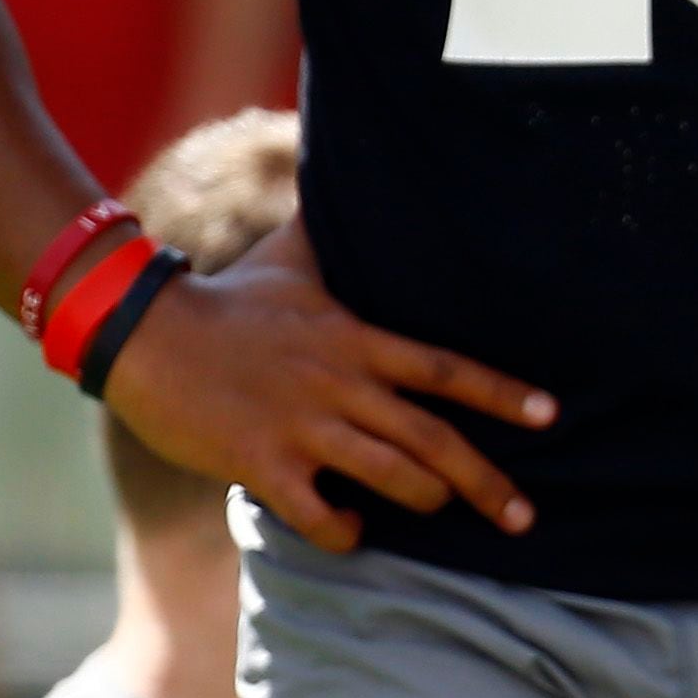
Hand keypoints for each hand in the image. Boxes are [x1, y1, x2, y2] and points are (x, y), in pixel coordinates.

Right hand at [98, 218, 557, 553]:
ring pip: (387, 474)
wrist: (146, 333)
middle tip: (525, 517)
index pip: (446, 368)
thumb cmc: (228, 297)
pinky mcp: (259, 461)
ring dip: (425, 501)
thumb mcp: (294, 257)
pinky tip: (355, 534)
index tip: (551, 416)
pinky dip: (343, 531)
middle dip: (485, 480)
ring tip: (446, 512)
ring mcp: (302, 424)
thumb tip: (347, 163)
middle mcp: (341, 383)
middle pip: (432, 437)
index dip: (502, 393)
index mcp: (357, 339)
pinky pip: (315, 511)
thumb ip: (334, 229)